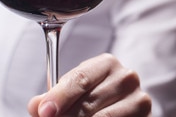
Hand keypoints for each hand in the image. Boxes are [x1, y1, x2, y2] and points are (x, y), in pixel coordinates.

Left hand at [28, 54, 151, 116]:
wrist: (123, 111)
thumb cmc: (93, 101)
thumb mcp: (73, 94)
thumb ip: (54, 98)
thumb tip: (35, 105)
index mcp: (107, 64)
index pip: (80, 78)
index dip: (60, 97)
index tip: (44, 112)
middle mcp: (127, 78)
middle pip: (88, 104)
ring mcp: (139, 100)